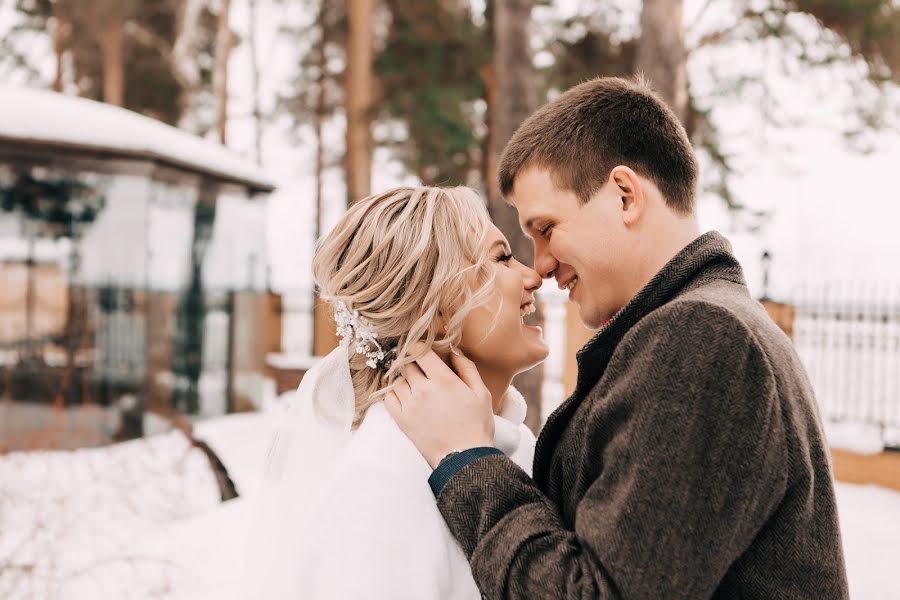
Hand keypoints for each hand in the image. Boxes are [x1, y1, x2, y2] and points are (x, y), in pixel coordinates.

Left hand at [384, 345, 493, 468]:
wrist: (464, 458)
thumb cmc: (476, 426)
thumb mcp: (481, 393)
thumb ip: (467, 368)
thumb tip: (453, 351)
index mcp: (444, 380)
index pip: (420, 352)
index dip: (419, 347)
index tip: (423, 351)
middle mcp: (424, 390)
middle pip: (407, 365)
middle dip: (414, 364)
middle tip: (421, 370)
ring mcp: (410, 405)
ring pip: (397, 380)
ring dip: (405, 379)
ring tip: (416, 386)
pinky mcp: (402, 420)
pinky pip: (388, 398)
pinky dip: (394, 394)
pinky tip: (405, 397)